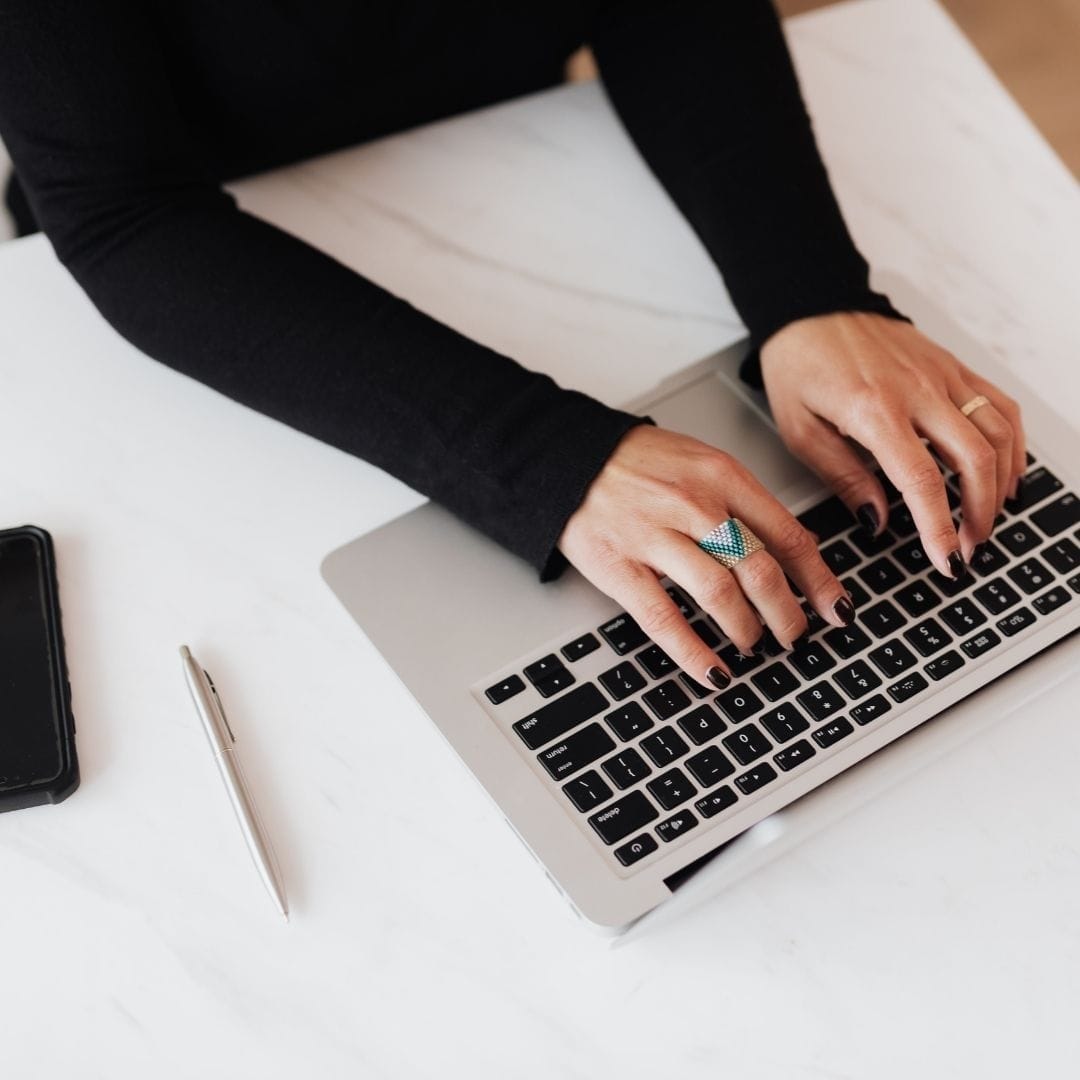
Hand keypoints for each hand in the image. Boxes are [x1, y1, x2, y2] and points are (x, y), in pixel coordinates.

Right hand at [558, 425, 854, 688]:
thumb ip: (744, 503)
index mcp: (722, 477)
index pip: (788, 535)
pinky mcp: (620, 567)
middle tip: (795, 635)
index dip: (818, 579)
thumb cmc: (638, 463)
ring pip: (720, 595)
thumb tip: (793, 551)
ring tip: (752, 644)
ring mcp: (656, 537)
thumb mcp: (702, 463)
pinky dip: (694, 652)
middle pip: (760, 570)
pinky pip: (665, 619)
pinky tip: (712, 671)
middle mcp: (695, 506)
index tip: (835, 607)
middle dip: (788, 614)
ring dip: (746, 631)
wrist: (569, 457)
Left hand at [760, 312, 1025, 573]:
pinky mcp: (952, 365)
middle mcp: (917, 390)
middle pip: (974, 459)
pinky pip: (999, 404)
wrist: (810, 307)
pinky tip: (1004, 471)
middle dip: (979, 513)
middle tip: (968, 547)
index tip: (948, 560)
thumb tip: (877, 520)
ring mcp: (941, 374)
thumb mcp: (800, 430)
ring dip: (1000, 483)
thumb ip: (843, 477)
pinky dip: (1012, 442)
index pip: (922, 479)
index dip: (940, 527)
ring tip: (985, 519)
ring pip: (997, 432)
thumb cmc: (798, 366)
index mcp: (874, 410)